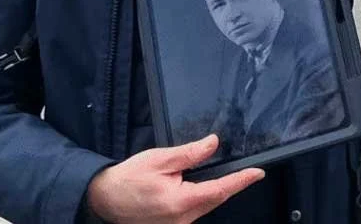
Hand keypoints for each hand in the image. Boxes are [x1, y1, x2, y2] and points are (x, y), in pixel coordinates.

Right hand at [86, 134, 263, 223]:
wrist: (104, 199)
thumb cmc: (128, 178)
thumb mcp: (160, 159)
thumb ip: (189, 153)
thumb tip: (212, 144)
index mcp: (180, 202)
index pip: (220, 190)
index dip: (241, 181)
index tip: (257, 173)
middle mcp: (181, 219)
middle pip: (216, 200)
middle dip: (232, 185)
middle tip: (248, 172)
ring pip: (206, 206)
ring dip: (216, 192)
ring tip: (227, 177)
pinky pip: (195, 211)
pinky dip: (203, 198)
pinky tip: (201, 188)